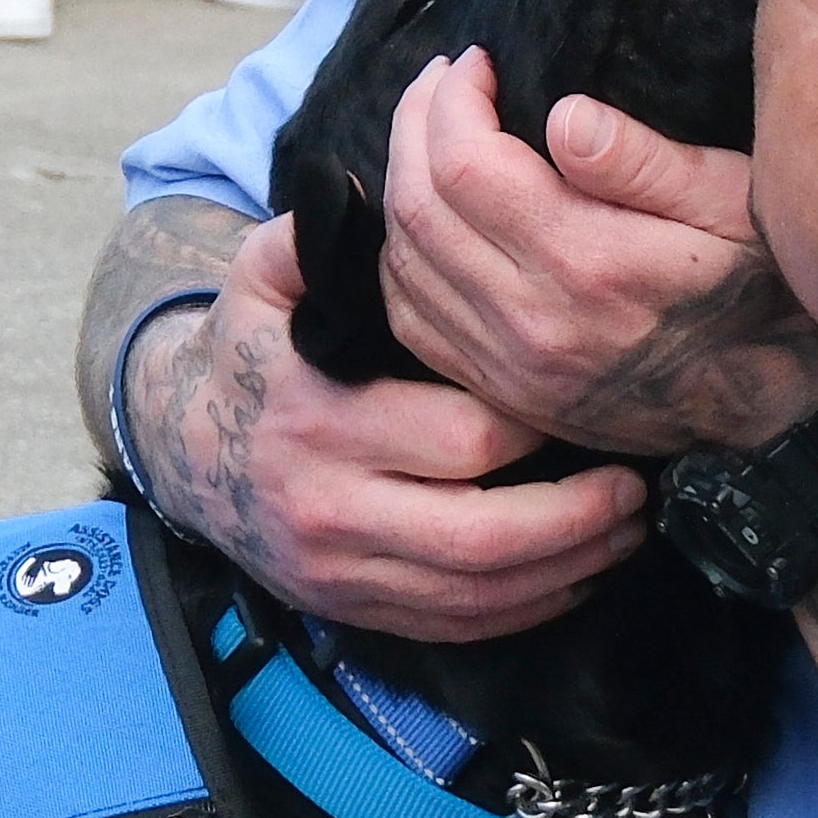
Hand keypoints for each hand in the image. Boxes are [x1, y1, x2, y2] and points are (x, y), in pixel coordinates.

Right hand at [133, 214, 648, 643]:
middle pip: (482, 535)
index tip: (579, 399)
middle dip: (576, 516)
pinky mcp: (350, 607)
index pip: (463, 437)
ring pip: (478, 593)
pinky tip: (573, 575)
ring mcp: (340, 569)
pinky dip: (523, 609)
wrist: (180, 451)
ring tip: (625, 531)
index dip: (537, 423)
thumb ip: (320, 233)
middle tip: (636, 486)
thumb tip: (384, 191)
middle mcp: (330, 506)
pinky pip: (454, 626)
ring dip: (566, 568)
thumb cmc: (246, 352)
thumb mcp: (261, 278)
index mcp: (321, 417)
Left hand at [376, 49, 817, 459]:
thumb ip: (646, 162)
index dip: (453, 98)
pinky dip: (401, 258)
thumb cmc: (767, 285)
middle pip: (415, 208)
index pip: (463, 164)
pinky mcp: (504, 393)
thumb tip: (566, 115)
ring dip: (400, 184)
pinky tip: (428, 217)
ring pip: (401, 263)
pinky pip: (412, 321)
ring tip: (431, 132)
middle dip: (414, 124)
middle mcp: (533, 320)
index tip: (478, 60)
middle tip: (444, 81)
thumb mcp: (738, 203)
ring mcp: (510, 366)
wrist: (781, 407)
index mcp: (587, 262)